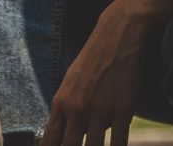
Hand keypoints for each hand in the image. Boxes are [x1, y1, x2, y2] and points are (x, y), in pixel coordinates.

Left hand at [44, 1, 153, 145]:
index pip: (50, 140)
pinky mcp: (122, 110)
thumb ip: (67, 111)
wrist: (116, 37)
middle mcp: (77, 109)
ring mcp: (100, 111)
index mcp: (61, 103)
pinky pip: (118, 143)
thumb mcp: (70, 84)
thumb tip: (68, 135)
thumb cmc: (93, 61)